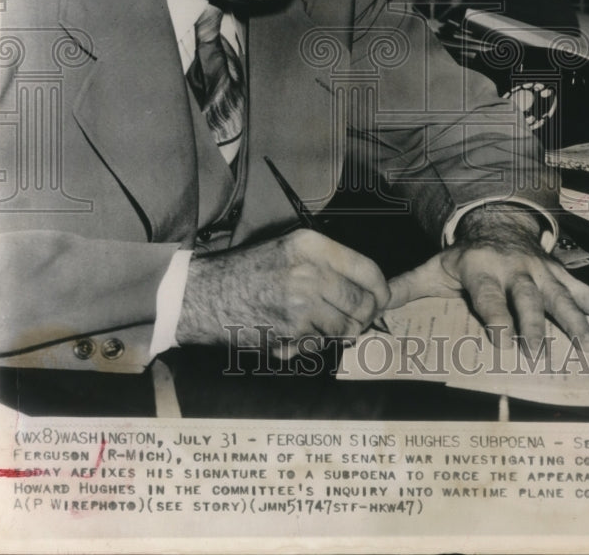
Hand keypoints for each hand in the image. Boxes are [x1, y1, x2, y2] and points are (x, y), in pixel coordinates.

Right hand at [176, 229, 389, 353]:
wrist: (206, 294)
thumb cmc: (250, 271)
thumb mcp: (289, 248)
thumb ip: (328, 261)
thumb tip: (372, 286)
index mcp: (312, 245)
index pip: (368, 270)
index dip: (382, 290)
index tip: (383, 299)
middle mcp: (310, 271)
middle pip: (363, 304)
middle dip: (363, 316)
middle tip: (354, 319)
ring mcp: (301, 304)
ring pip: (345, 329)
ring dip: (339, 332)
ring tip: (319, 324)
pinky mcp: (290, 332)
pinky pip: (320, 344)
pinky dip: (314, 343)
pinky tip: (295, 331)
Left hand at [388, 207, 588, 350]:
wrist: (496, 225)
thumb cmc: (463, 258)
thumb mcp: (432, 269)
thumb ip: (403, 289)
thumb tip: (371, 308)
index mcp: (482, 271)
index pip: (487, 299)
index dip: (494, 319)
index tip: (501, 344)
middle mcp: (516, 272)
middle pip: (528, 301)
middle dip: (535, 327)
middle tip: (541, 355)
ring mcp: (544, 275)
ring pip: (564, 300)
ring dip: (580, 325)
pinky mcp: (563, 278)